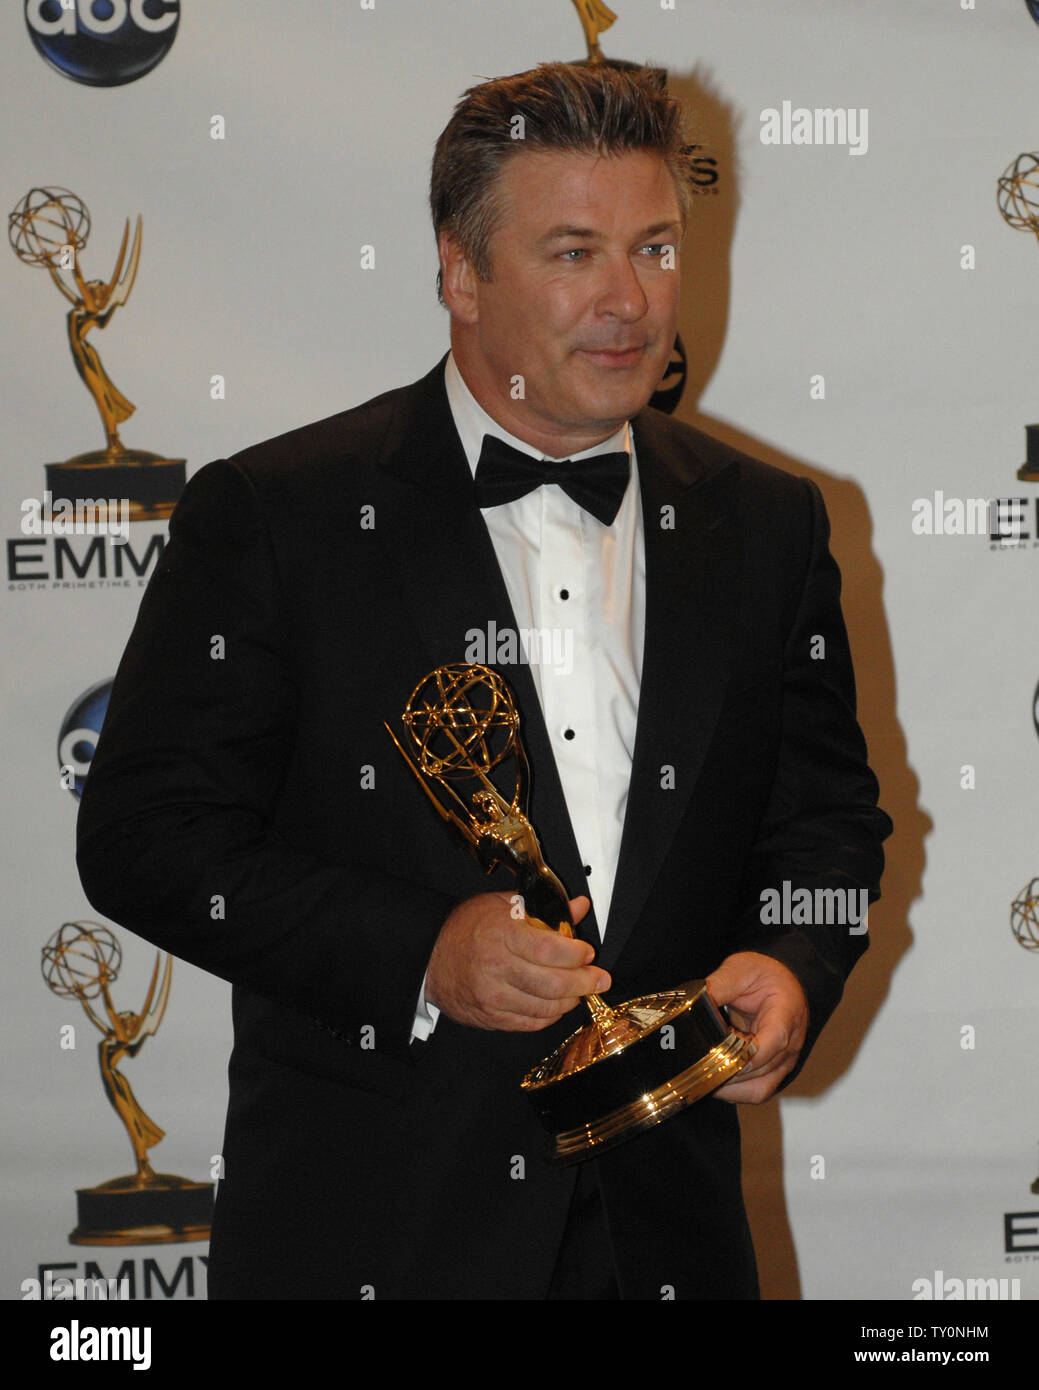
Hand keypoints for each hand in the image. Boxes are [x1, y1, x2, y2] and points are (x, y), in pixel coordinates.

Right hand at [425, 892, 610, 1030]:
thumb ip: (544, 909)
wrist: (429, 958)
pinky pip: (531, 1023)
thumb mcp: (502, 905)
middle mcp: (497, 967)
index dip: (575, 954)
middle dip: (584, 983)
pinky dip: (550, 1015)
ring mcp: (493, 996)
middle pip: (552, 983)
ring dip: (570, 1000)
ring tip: (579, 990)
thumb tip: (580, 906)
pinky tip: (557, 1004)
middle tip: (600, 979)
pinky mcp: (491, 1018)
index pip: (548, 950)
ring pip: (545, 1007)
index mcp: (501, 934)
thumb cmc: (467, 928)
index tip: (588, 953)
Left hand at [706, 952, 807, 1103]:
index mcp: (786, 1013)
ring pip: (757, 1089)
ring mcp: (784, 1061)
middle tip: (696, 1064)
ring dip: (728, 1086)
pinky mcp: (773, 1071)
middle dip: (726, 1070)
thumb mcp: (741, 968)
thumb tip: (694, 1004)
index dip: (746, 1055)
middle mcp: (790, 1043)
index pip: (773, 1041)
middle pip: (759, 1070)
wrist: (782, 983)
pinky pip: (755, 1091)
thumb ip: (719, 985)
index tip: (719, 1056)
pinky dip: (733, 1091)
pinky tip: (713, 1081)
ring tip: (701, 1075)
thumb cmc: (765, 975)